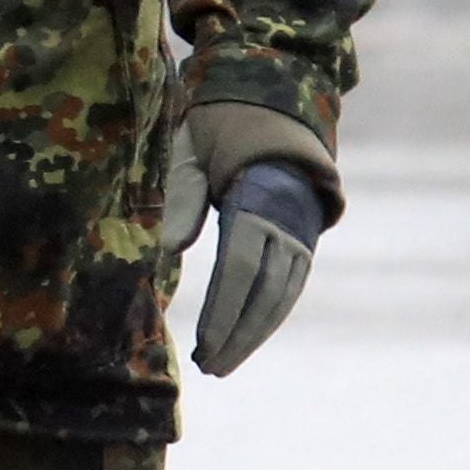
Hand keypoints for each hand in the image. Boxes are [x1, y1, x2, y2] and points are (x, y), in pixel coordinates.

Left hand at [181, 97, 337, 376]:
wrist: (277, 102)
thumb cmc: (223, 124)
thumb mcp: (193, 146)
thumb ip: (182, 195)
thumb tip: (167, 249)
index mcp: (257, 200)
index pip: (240, 268)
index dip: (223, 311)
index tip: (204, 345)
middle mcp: (287, 223)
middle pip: (264, 292)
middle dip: (238, 334)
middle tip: (209, 367)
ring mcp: (300, 233)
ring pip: (282, 296)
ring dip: (254, 333)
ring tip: (222, 364)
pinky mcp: (302, 240)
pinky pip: (288, 286)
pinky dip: (268, 315)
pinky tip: (244, 338)